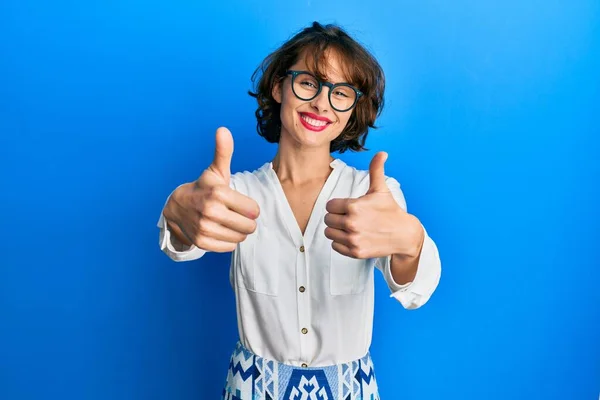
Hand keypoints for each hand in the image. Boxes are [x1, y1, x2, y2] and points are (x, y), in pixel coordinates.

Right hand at [163, 127, 259, 251]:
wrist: (178, 207)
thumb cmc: (203, 188)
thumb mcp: (215, 171)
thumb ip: (223, 152)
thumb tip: (223, 129)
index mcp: (218, 193)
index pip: (254, 209)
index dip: (251, 207)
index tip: (241, 203)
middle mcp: (211, 211)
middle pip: (249, 226)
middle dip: (247, 221)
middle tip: (237, 214)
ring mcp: (205, 228)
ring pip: (240, 237)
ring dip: (239, 232)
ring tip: (229, 222)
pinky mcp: (202, 242)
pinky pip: (230, 247)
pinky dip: (229, 241)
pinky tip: (221, 230)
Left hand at [324, 152, 421, 258]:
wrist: (403, 235)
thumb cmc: (390, 210)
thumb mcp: (381, 189)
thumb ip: (376, 169)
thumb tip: (382, 152)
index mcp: (354, 206)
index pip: (329, 206)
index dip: (337, 206)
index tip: (348, 207)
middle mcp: (351, 223)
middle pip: (327, 219)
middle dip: (336, 217)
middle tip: (349, 217)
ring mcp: (353, 239)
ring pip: (329, 233)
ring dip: (336, 230)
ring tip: (350, 227)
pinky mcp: (355, 252)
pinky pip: (335, 246)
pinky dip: (341, 243)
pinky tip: (352, 237)